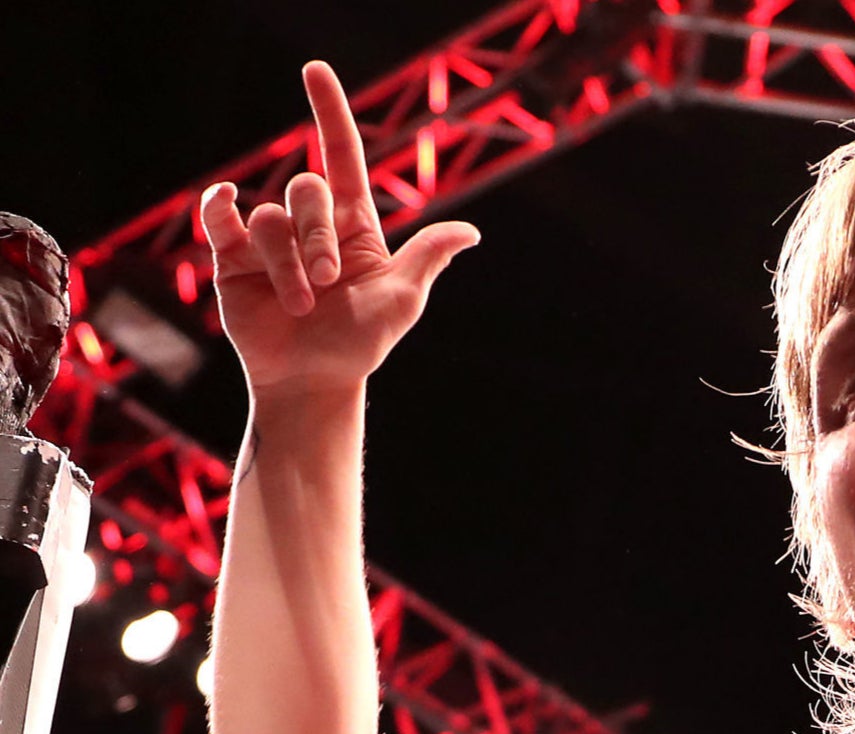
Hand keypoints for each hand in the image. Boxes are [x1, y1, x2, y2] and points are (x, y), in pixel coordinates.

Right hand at [204, 60, 476, 397]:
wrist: (313, 379)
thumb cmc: (362, 343)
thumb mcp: (402, 299)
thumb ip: (428, 258)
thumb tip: (471, 233)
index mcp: (352, 225)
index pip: (340, 155)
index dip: (329, 113)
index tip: (315, 70)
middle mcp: (309, 223)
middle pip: (307, 190)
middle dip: (318, 237)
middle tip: (328, 283)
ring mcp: (269, 238)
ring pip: (271, 216)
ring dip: (288, 264)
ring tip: (301, 305)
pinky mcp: (232, 256)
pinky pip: (220, 215)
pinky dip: (220, 207)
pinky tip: (228, 207)